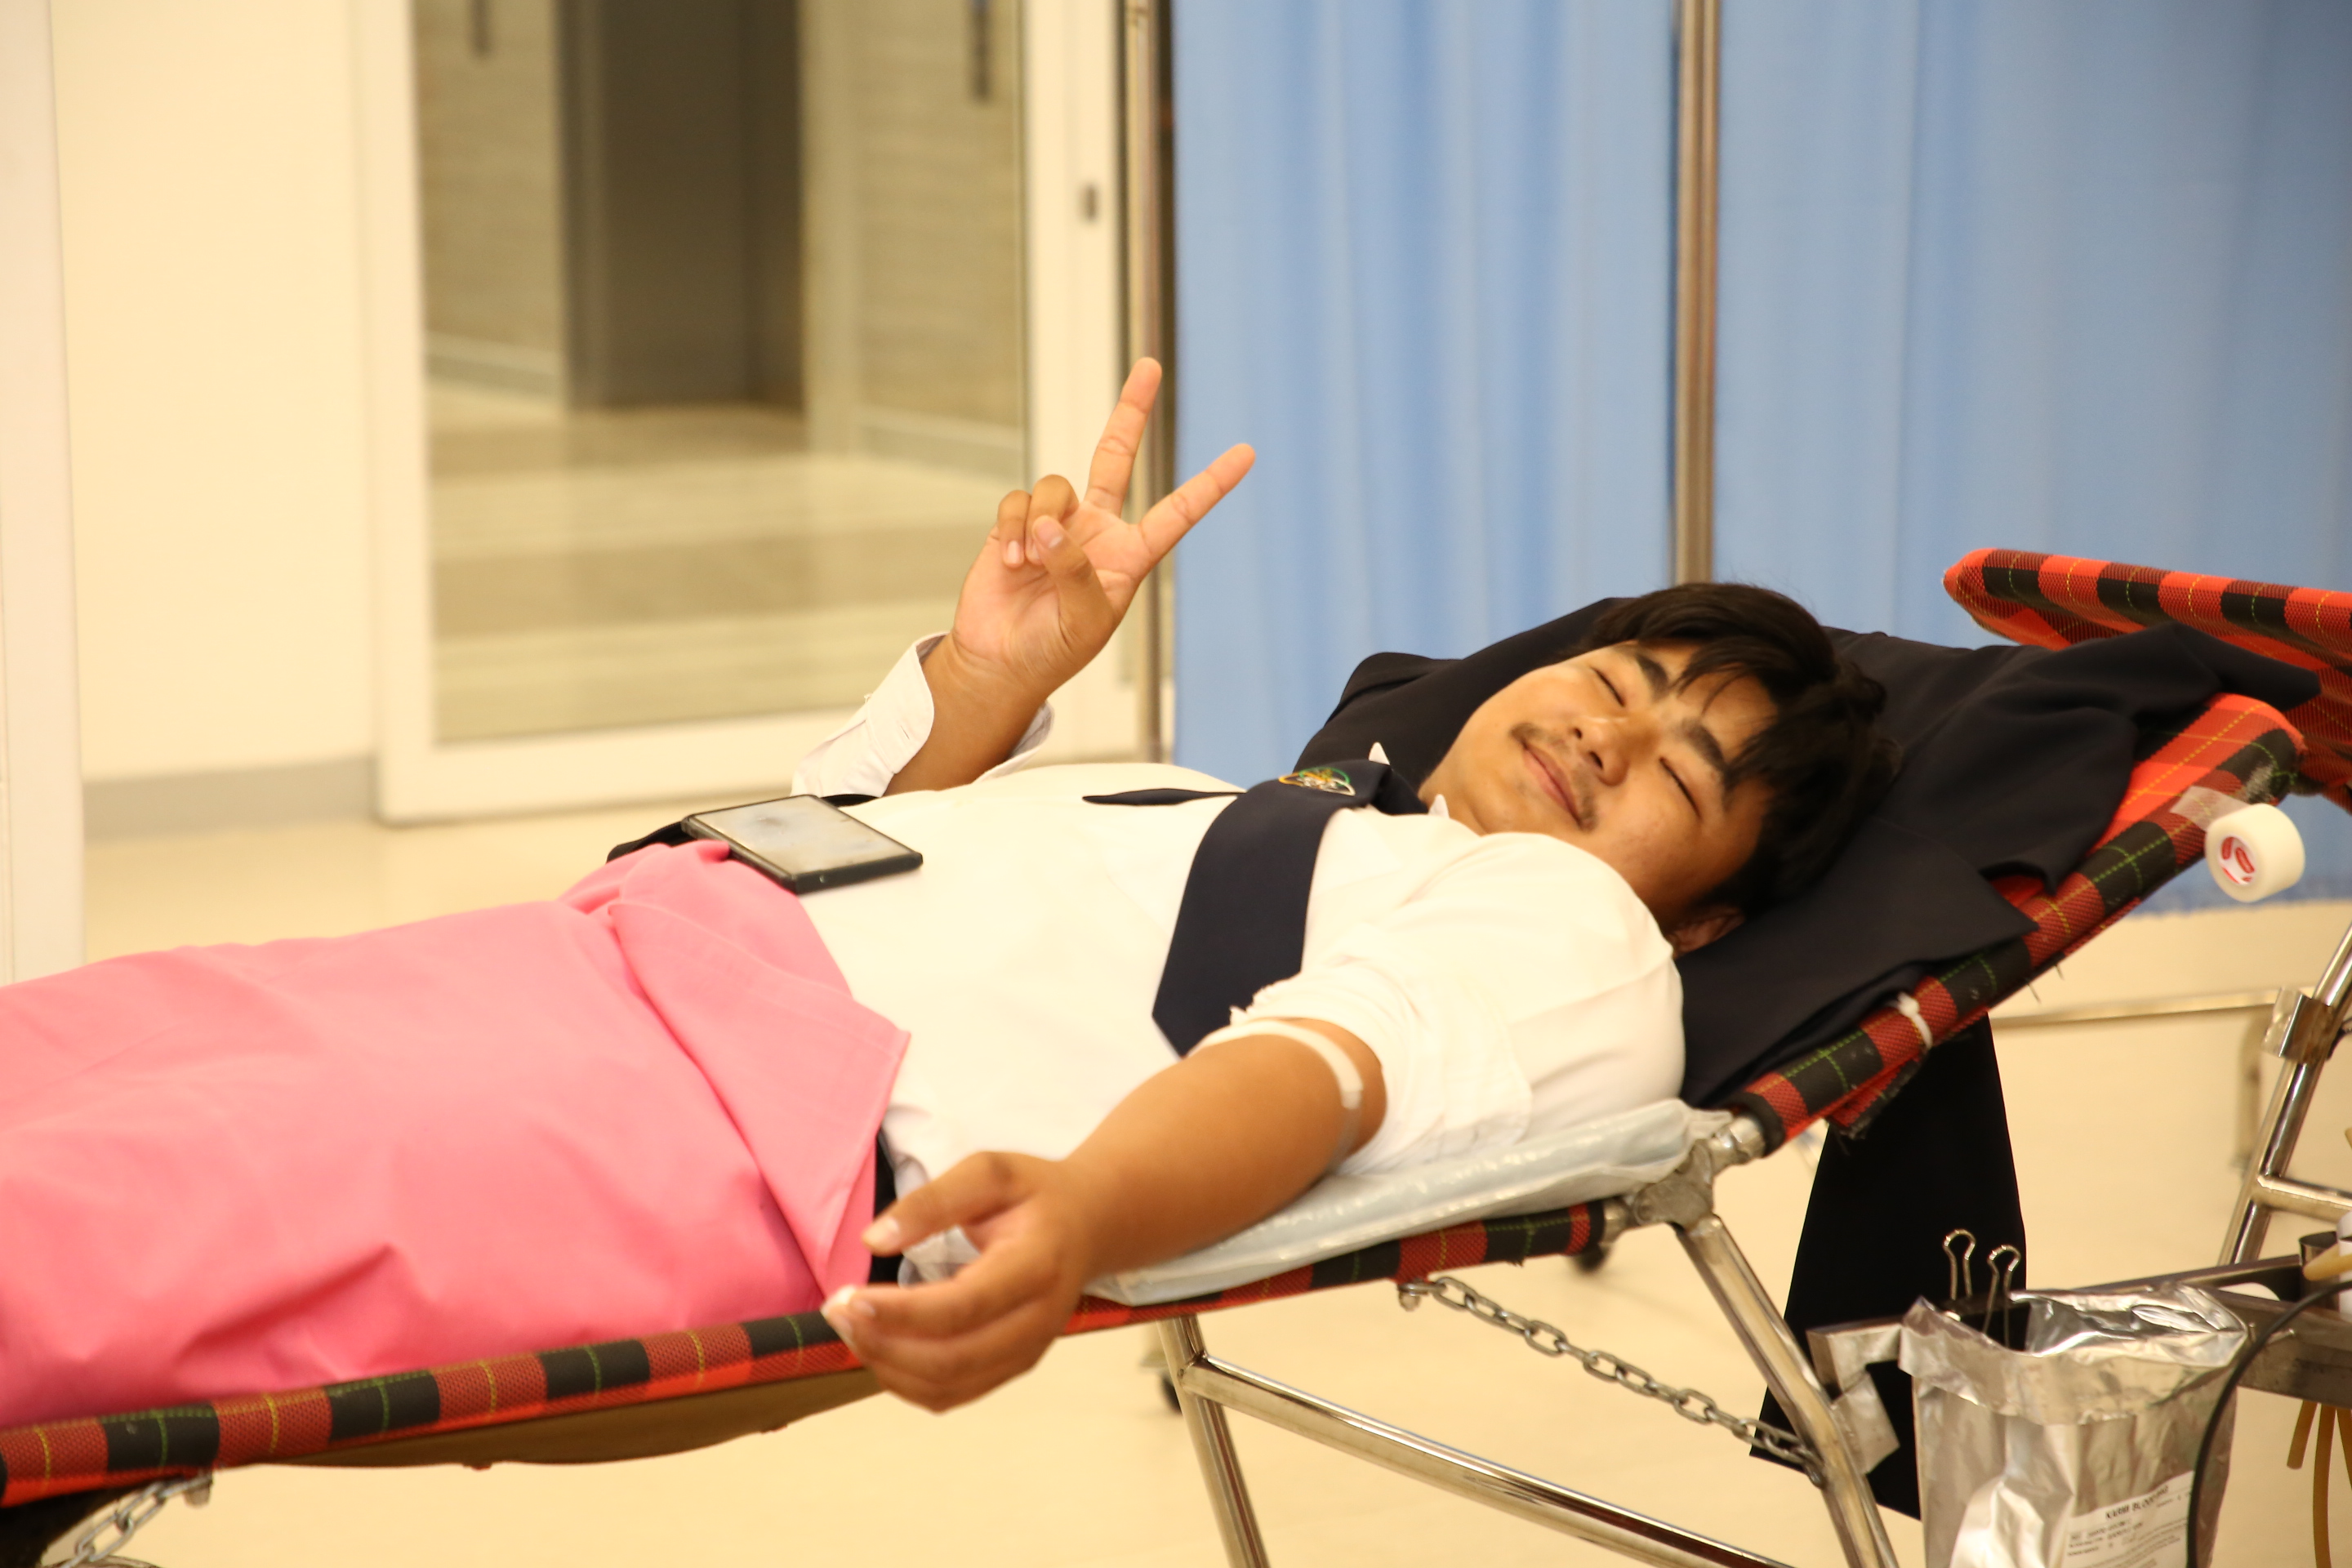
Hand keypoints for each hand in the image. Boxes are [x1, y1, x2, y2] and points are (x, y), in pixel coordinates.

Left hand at [821, 1152, 1101, 1411]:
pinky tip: (880, 1348)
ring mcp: (1028, 1351)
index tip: (850, 1296)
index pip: (963, 1307)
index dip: (901, 1312)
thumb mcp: (988, 1171)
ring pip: (947, 1386)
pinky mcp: (1013, 1367)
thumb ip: (932, 1201)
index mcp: (1036, 1266)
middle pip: (951, 1358)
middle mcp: (1039, 1320)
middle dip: (883, 1342)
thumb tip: (874, 1241)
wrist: (1089, 1224)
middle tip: (836, 1310)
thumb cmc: (1034, 1194)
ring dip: (887, 1366)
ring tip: (850, 1327)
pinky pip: (952, 1395)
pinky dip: (905, 1382)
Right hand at [943, 359, 1256, 707]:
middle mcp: (1097, 529)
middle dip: (1132, 409)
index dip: (1211, 484)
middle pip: (1116, 455)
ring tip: (1030, 564)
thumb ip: (1077, 571)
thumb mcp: (1084, 621)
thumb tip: (1053, 525)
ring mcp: (1056, 521)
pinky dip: (1011, 527)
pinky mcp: (1016, 522)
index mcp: (1130, 555)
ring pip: (1055, 485)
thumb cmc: (1053, 649)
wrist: (1000, 660)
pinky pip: (1017, 500)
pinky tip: (1009, 560)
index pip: (1177, 512)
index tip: (1247, 452)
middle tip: (1151, 366)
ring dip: (1040, 523)